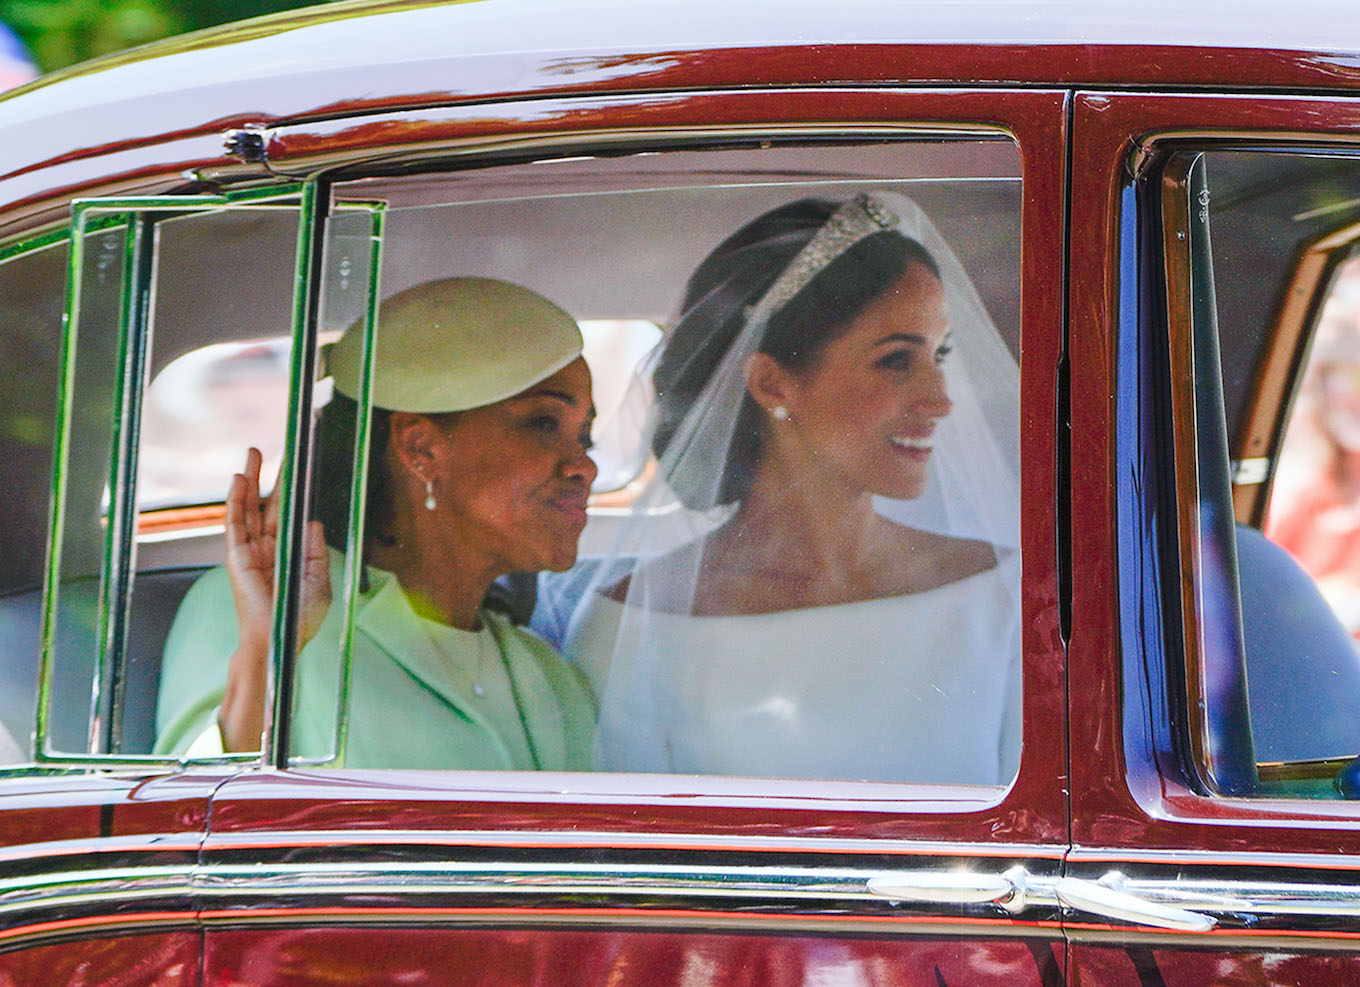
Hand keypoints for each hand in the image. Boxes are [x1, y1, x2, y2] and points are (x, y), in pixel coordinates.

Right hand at [219, 448, 331, 750]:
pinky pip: (234, 524)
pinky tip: (238, 481)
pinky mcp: (237, 557)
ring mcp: (250, 551)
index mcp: (286, 552)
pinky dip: (235, 502)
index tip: (293, 467)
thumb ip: (315, 550)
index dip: (288, 491)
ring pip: (247, 508)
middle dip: (265, 476)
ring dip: (248, 481)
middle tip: (264, 450)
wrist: (279, 640)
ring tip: (250, 455)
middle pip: (265, 504)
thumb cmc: (299, 618)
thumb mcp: (319, 580)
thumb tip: (312, 521)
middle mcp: (266, 548)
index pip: (286, 514)